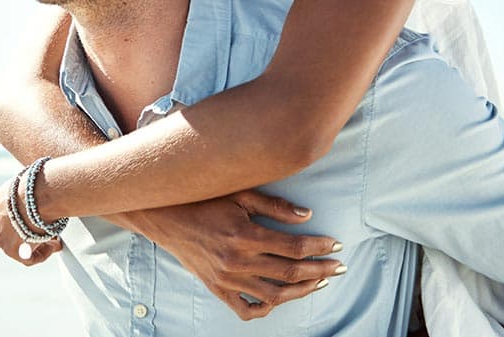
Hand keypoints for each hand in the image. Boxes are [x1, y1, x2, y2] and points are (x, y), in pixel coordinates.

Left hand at [0, 176, 63, 265]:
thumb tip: (41, 193)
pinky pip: (27, 259)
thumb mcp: (22, 184)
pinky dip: (41, 254)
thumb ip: (25, 193)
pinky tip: (54, 245)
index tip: (32, 217)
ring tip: (52, 238)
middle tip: (41, 231)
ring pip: (14, 246)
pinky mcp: (13, 251)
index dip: (15, 218)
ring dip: (31, 243)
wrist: (37, 194)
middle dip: (21, 232)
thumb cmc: (35, 184)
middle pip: (4, 232)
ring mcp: (0, 239)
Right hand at [120, 190, 343, 320]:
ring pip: (274, 295)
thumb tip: (307, 216)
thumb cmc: (203, 199)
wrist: (164, 217)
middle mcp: (237, 261)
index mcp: (244, 235)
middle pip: (290, 273)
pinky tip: (279, 299)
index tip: (337, 245)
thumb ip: (274, 206)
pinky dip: (265, 308)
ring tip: (319, 283)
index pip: (294, 247)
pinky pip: (245, 308)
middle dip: (320, 270)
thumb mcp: (239, 194)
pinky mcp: (217, 288)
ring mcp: (226, 278)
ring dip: (301, 291)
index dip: (319, 247)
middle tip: (339, 267)